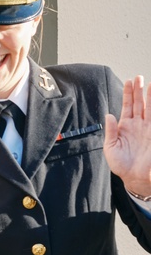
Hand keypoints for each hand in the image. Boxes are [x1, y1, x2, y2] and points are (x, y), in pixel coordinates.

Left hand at [105, 76, 150, 196]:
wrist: (134, 177)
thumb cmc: (121, 164)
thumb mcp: (110, 147)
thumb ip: (110, 130)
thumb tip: (108, 115)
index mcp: (125, 126)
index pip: (127, 106)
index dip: (128, 94)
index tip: (129, 81)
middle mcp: (138, 125)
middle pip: (139, 103)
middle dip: (139, 90)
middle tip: (139, 77)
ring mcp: (148, 128)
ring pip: (149, 108)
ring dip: (150, 97)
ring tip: (150, 84)